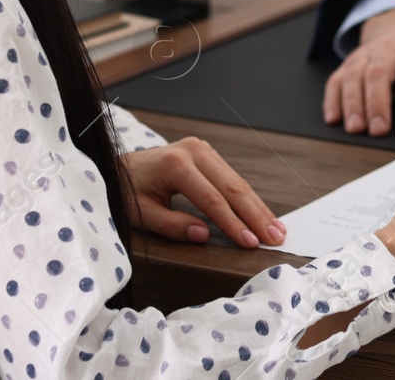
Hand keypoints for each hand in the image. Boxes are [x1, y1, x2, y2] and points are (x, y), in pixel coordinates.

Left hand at [122, 137, 287, 247]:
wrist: (117, 167)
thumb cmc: (126, 191)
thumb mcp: (142, 213)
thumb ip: (172, 225)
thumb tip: (204, 236)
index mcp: (177, 164)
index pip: (212, 200)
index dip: (234, 224)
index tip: (251, 244)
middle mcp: (194, 151)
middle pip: (232, 187)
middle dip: (256, 216)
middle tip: (275, 238)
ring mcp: (203, 149)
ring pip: (237, 182)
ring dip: (258, 208)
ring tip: (276, 230)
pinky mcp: (207, 154)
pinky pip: (231, 178)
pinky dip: (248, 199)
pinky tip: (262, 214)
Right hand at [323, 7, 394, 135]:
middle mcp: (387, 50)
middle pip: (379, 74)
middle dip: (377, 104)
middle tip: (379, 130)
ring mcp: (365, 56)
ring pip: (354, 77)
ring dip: (353, 104)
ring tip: (356, 128)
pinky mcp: (348, 64)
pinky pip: (336, 80)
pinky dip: (333, 100)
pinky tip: (334, 118)